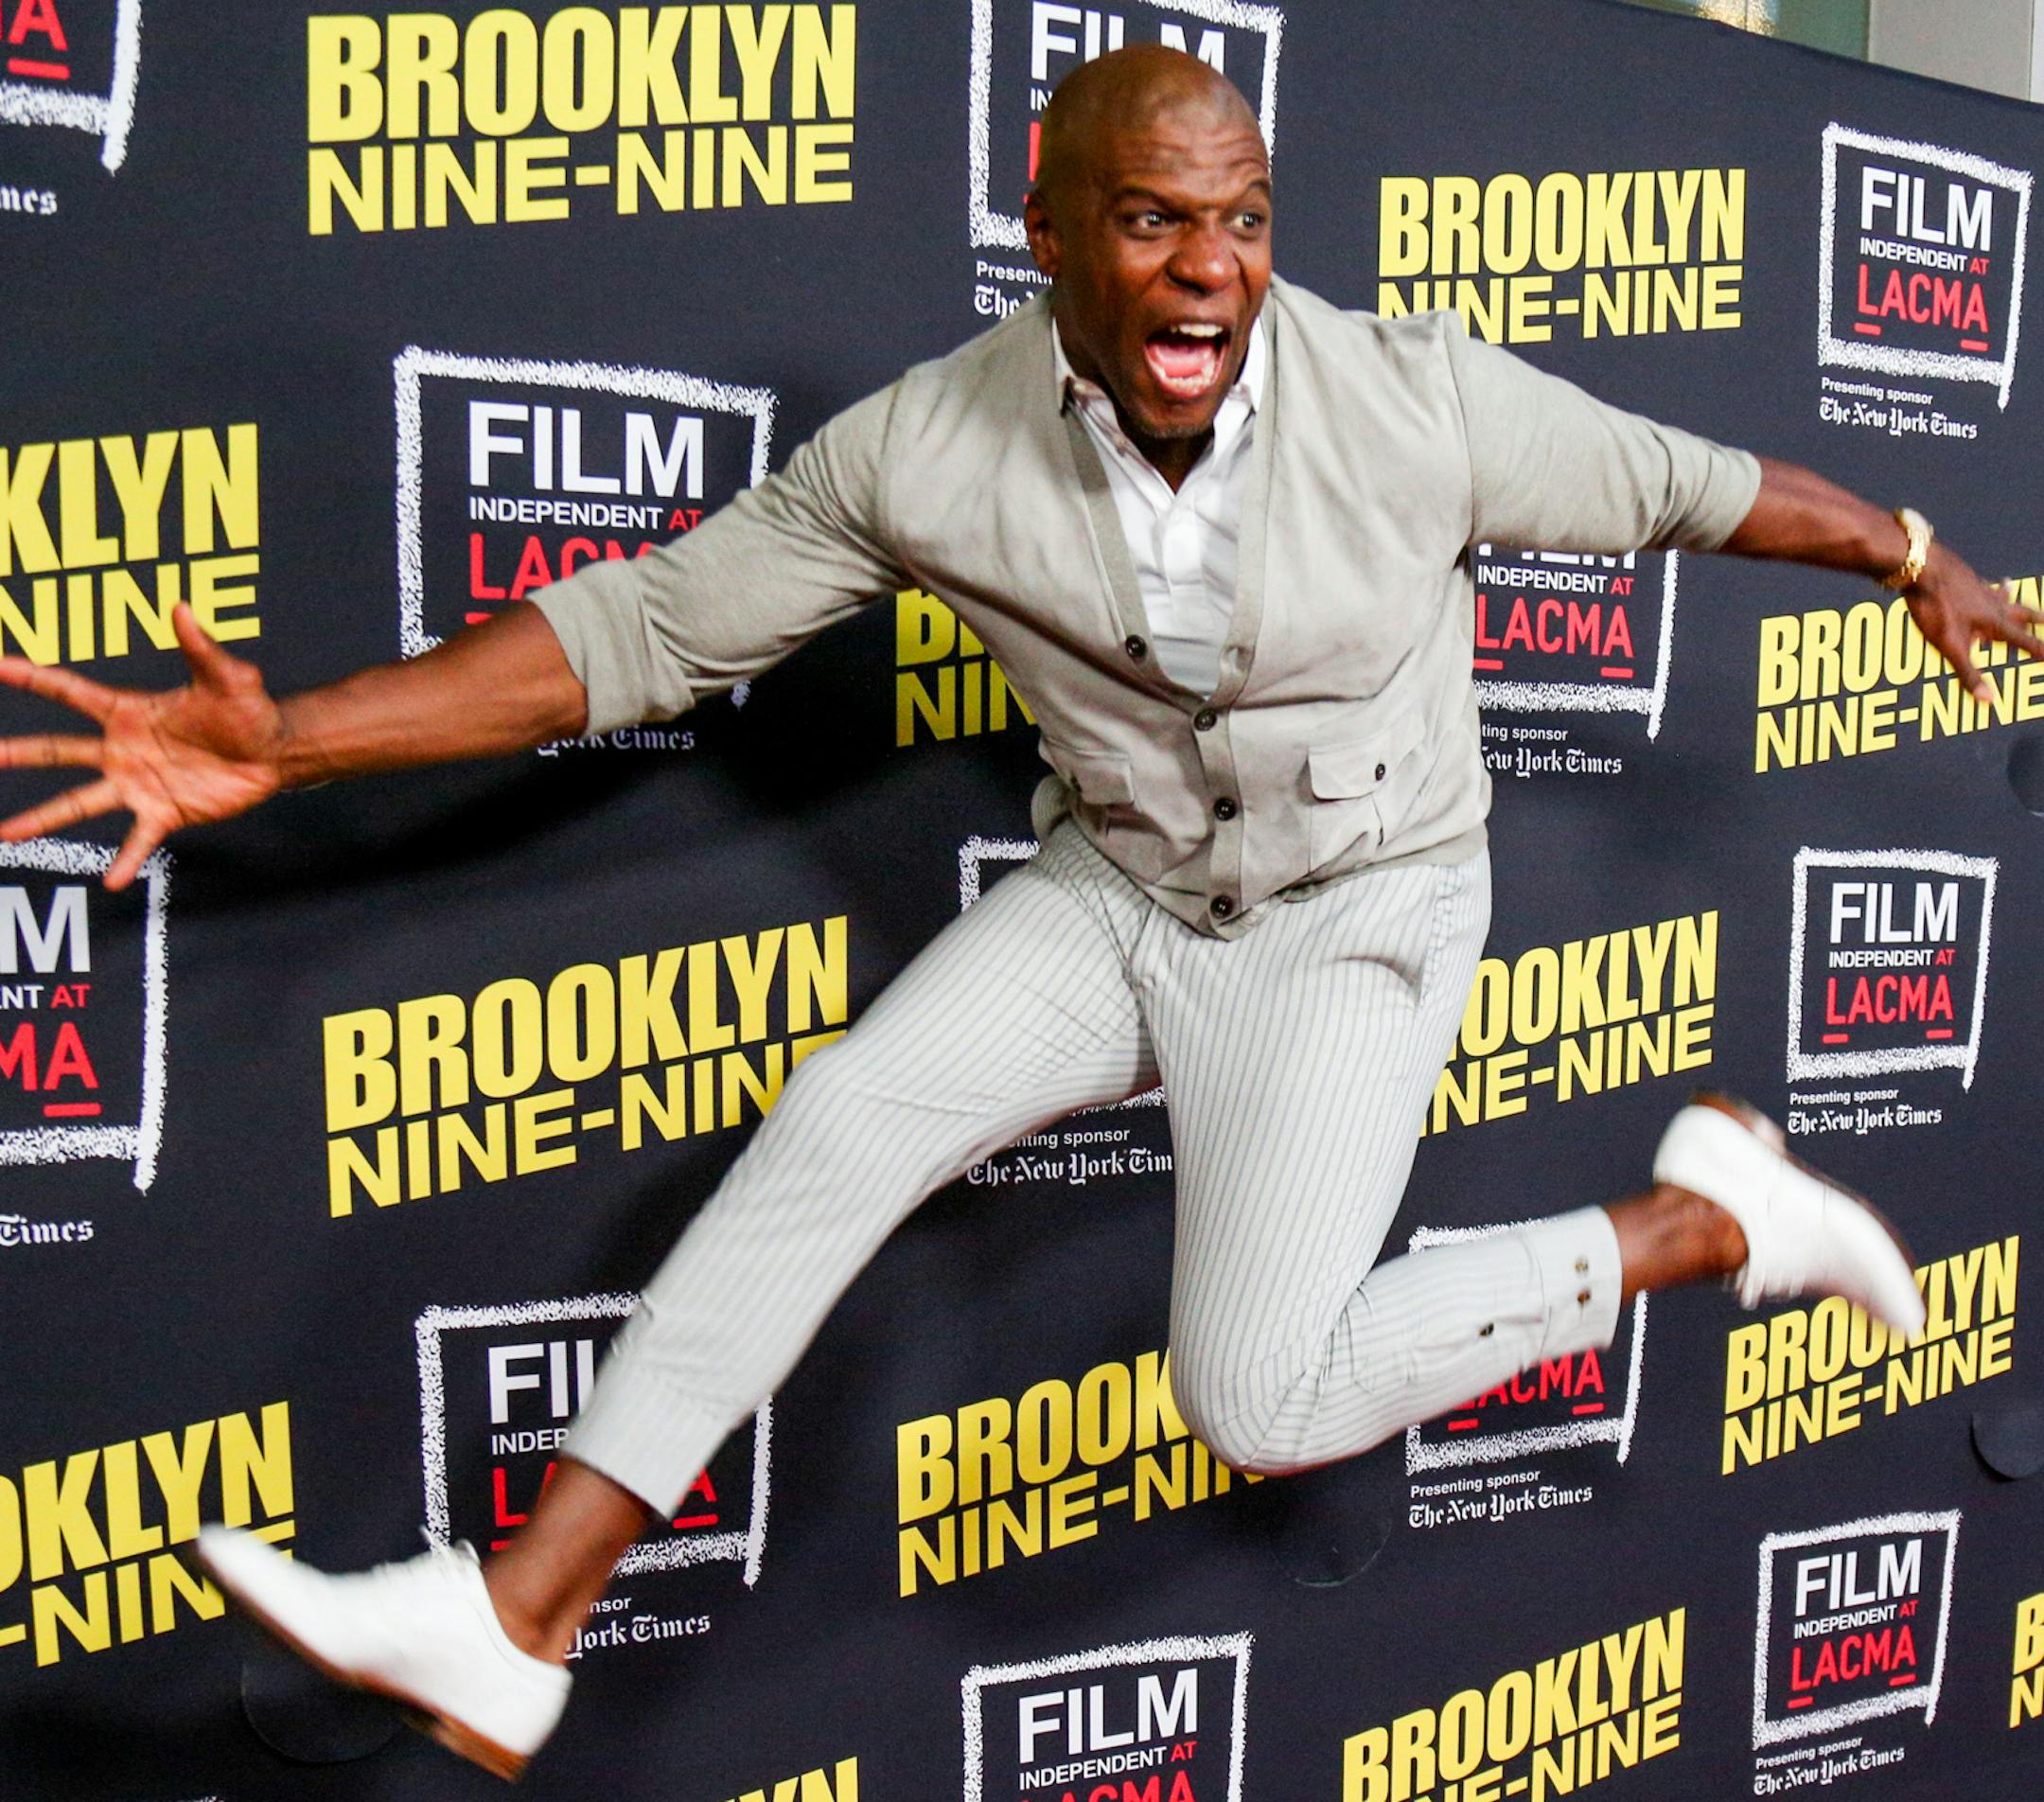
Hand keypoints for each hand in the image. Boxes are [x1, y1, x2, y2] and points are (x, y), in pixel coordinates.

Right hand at [0, 604, 286, 889]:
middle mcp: (123, 749)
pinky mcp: (164, 812)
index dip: (34, 679)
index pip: (71, 693)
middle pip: (59, 751)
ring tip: (4, 835)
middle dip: (20, 753)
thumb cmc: (249, 711)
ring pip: (79, 802)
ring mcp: (139, 783)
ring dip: (41, 818)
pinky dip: (126, 861)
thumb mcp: (227, 678)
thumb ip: (201, 648)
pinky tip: (111, 881)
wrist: (274, 753)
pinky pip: (139, 841)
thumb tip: (182, 607)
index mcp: (130, 712)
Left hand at [1906, 544, 2043, 703]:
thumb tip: (1988, 701)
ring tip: (2010, 587)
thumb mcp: (1950, 647)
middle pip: (2019, 612)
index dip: (2039, 651)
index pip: (2023, 641)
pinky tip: (1971, 579)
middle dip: (2034, 619)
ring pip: (1998, 593)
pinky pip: (1975, 582)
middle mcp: (1991, 603)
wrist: (1918, 565)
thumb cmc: (1934, 607)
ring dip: (2008, 595)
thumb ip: (1969, 673)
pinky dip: (1980, 583)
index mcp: (1994, 622)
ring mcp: (1975, 587)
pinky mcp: (1959, 576)